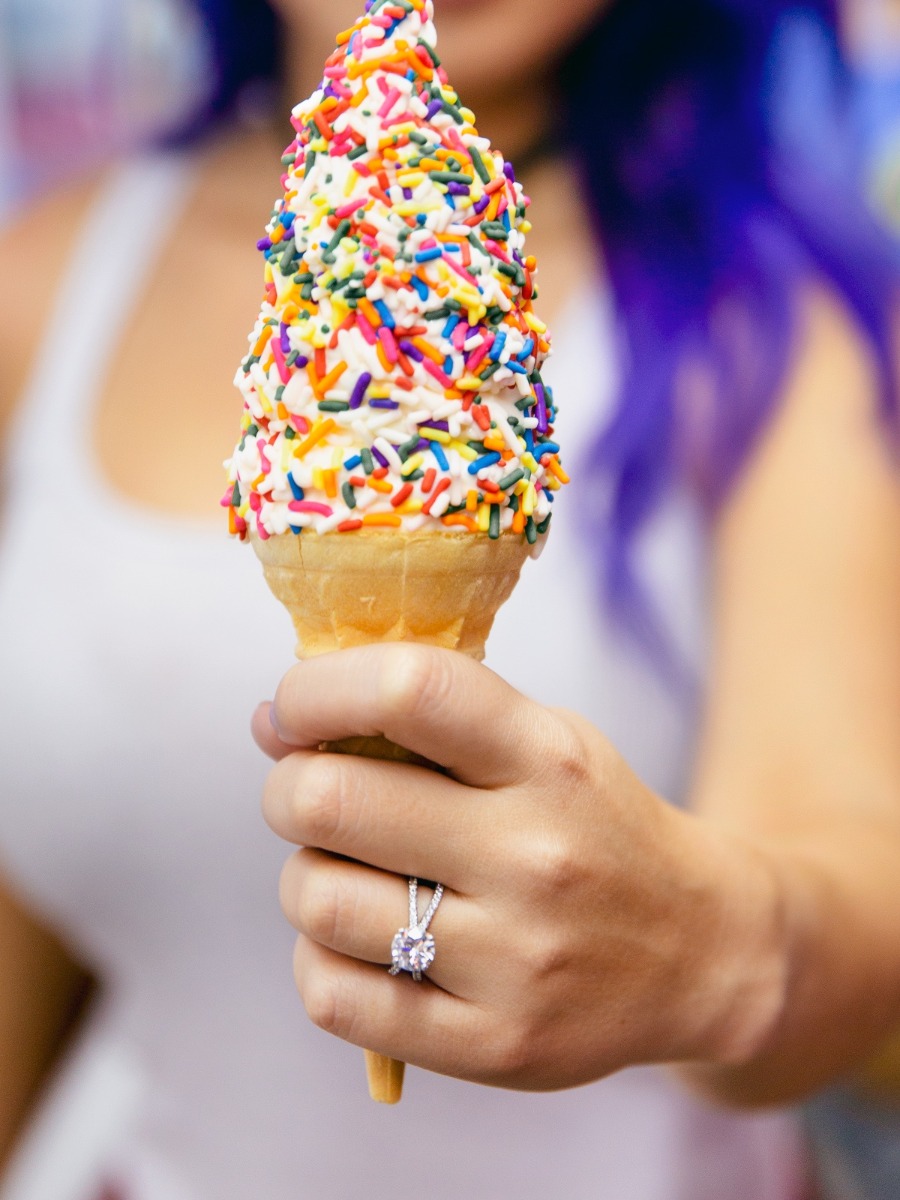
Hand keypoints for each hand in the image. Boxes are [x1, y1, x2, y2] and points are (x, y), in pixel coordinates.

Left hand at [253, 645, 783, 1090]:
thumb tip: (271, 722)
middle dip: (288, 788)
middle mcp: (533, 855)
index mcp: (546, 758)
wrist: (698, 950)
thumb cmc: (592, 824)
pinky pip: (332, 996)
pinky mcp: (491, 1045)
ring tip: (347, 872)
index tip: (290, 707)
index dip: (316, 690)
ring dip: (305, 876)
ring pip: (316, 901)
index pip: (408, 692)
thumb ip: (427, 717)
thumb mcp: (543, 740)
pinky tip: (362, 940)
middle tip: (307, 793)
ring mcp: (514, 959)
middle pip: (329, 801)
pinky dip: (320, 959)